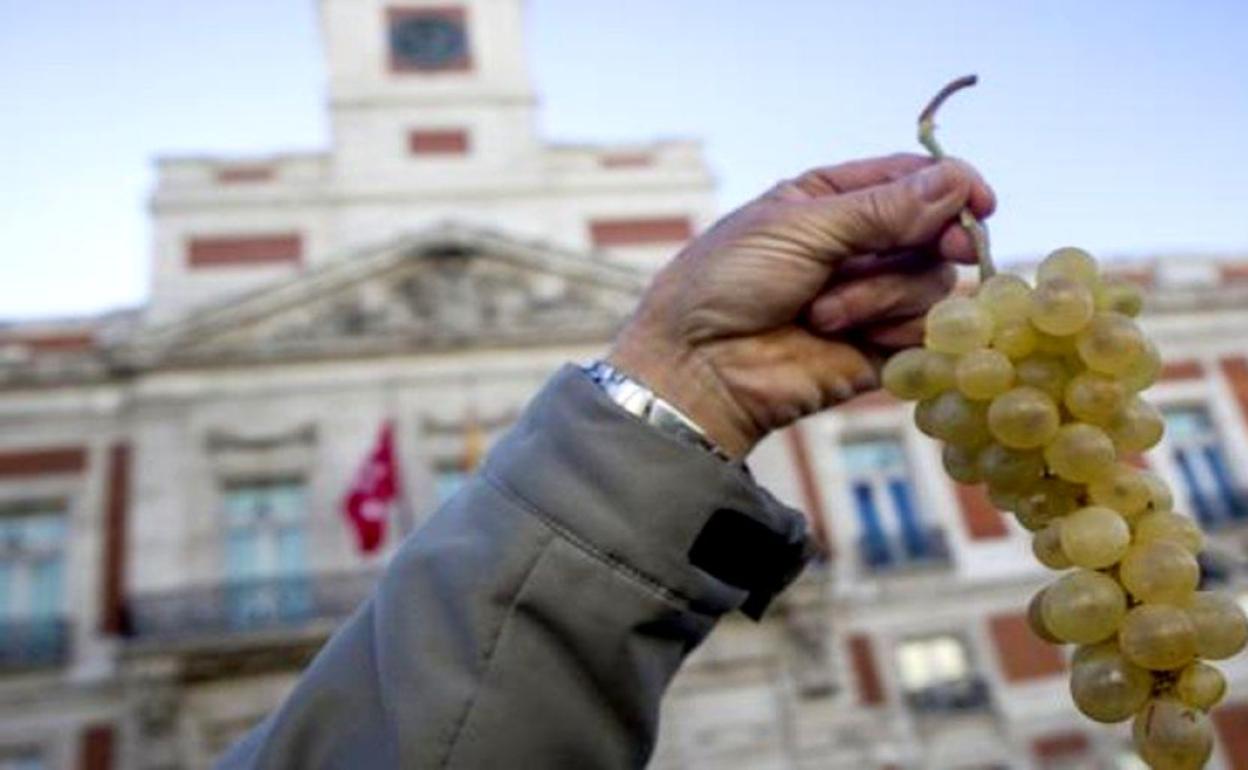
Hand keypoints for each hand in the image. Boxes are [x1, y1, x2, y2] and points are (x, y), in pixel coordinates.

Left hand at [609, 153, 995, 456]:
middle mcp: (857, 246)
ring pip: (931, 280)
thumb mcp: (800, 227)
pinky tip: (849, 336)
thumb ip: (881, 208)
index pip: (912, 179)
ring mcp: (869, 298)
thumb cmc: (727, 284)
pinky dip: (894, 329)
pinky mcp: (878, 349)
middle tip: (945, 246)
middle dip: (934, 238)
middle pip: (935, 229)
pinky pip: (923, 332)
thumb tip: (955, 181)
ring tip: (823, 312)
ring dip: (883, 292)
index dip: (952, 186)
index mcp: (830, 201)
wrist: (698, 366)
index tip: (979, 201)